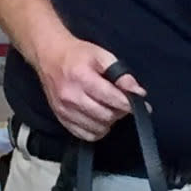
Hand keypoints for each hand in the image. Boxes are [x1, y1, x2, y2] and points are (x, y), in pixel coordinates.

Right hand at [29, 36, 145, 141]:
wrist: (49, 56)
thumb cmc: (78, 55)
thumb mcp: (101, 55)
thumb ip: (121, 74)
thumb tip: (138, 92)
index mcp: (81, 77)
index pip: (112, 99)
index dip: (130, 104)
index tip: (141, 105)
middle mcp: (71, 96)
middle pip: (106, 116)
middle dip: (119, 112)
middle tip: (122, 104)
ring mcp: (64, 110)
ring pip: (97, 128)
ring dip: (109, 122)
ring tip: (109, 108)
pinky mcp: (60, 118)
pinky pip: (85, 135)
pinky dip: (96, 130)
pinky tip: (98, 118)